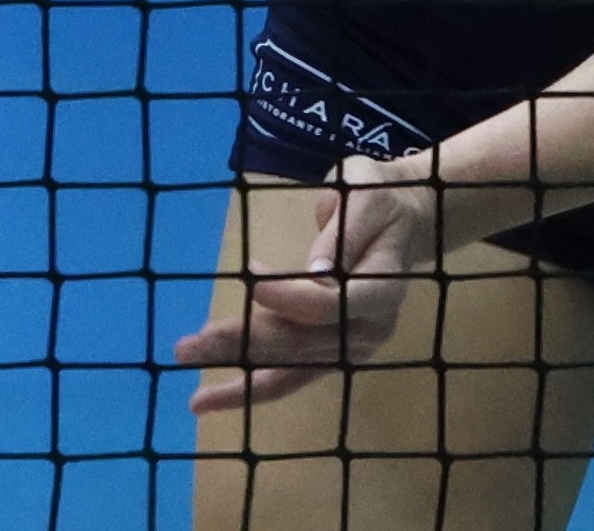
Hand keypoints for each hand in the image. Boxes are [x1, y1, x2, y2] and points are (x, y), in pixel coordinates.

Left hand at [174, 160, 445, 413]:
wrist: (403, 223)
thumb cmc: (381, 199)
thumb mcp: (366, 195)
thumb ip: (344, 233)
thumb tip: (317, 273)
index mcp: (380, 291)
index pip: (328, 305)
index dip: (287, 296)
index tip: (250, 276)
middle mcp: (366, 331)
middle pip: (299, 344)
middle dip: (243, 345)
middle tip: (189, 346)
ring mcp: (349, 349)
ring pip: (289, 370)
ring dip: (240, 379)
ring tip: (196, 395)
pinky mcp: (331, 354)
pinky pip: (289, 378)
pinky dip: (252, 388)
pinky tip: (215, 398)